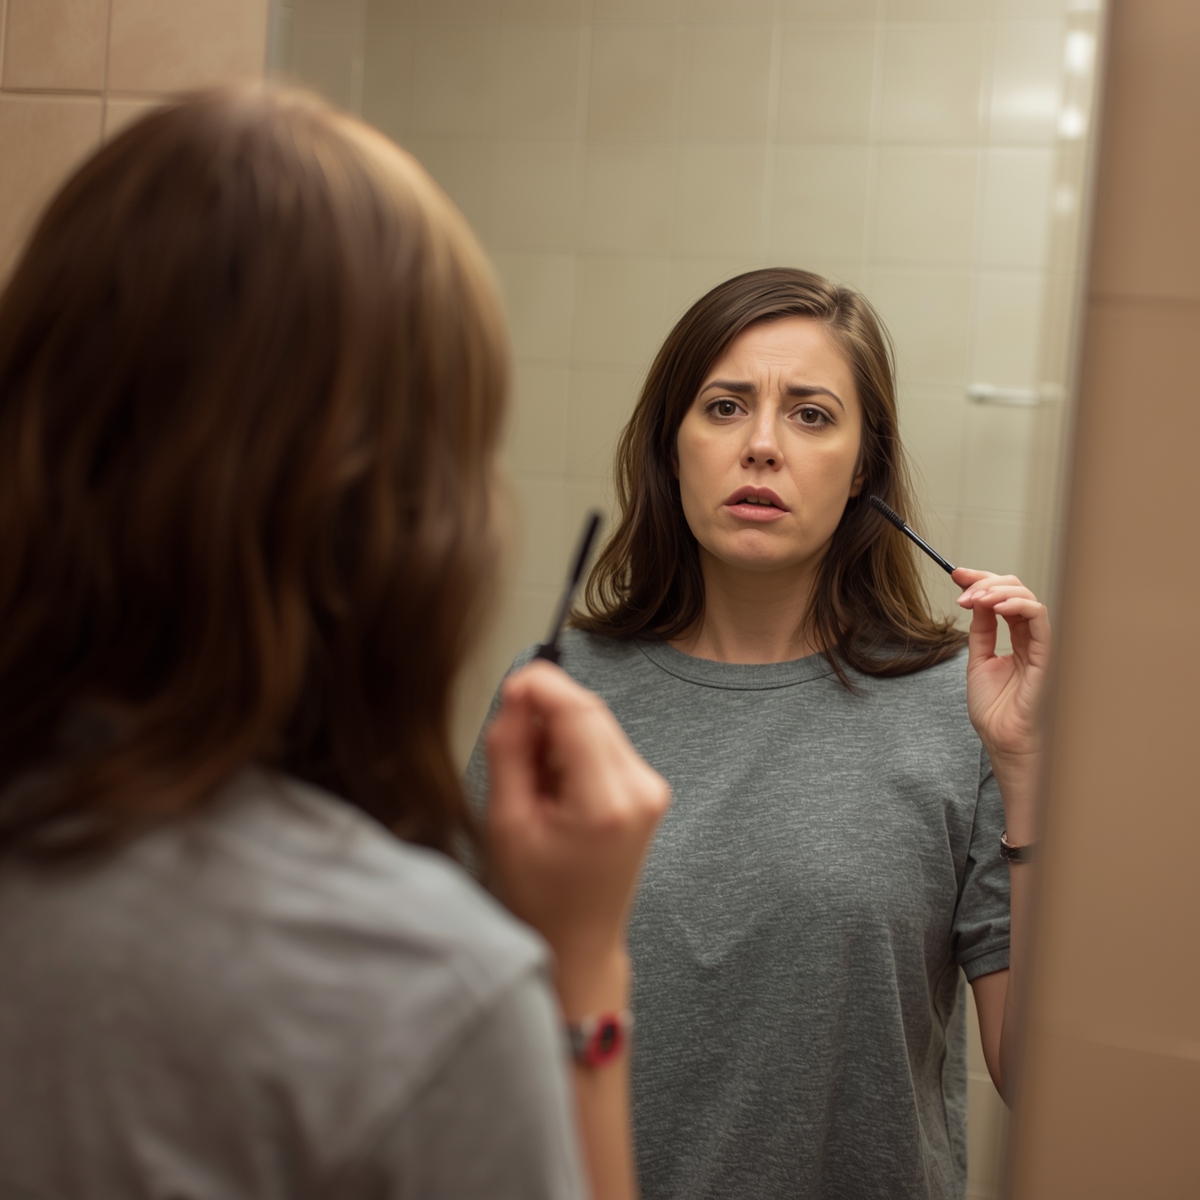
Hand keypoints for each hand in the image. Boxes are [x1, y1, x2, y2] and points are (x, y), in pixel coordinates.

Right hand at [485, 661, 670, 1013]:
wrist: (579, 939)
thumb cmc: (540, 894)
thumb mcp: (506, 821)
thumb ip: (510, 749)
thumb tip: (517, 693)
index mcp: (605, 803)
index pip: (579, 712)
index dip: (543, 686)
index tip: (511, 684)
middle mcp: (640, 790)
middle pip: (591, 712)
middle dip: (547, 710)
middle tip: (512, 742)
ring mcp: (651, 789)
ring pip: (596, 724)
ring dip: (559, 732)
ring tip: (534, 781)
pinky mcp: (649, 788)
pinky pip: (605, 743)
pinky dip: (574, 748)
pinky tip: (556, 786)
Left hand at [953, 568, 1050, 781]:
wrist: (1003, 740)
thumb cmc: (994, 710)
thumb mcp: (978, 661)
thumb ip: (981, 630)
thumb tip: (974, 600)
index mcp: (1016, 639)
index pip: (1002, 598)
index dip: (981, 580)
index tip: (956, 572)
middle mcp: (1030, 637)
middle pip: (1015, 590)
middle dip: (985, 581)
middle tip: (961, 587)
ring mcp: (1040, 643)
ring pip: (1027, 597)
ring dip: (997, 590)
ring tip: (973, 598)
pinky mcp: (1047, 652)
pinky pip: (1039, 617)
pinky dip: (1017, 604)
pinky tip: (994, 605)